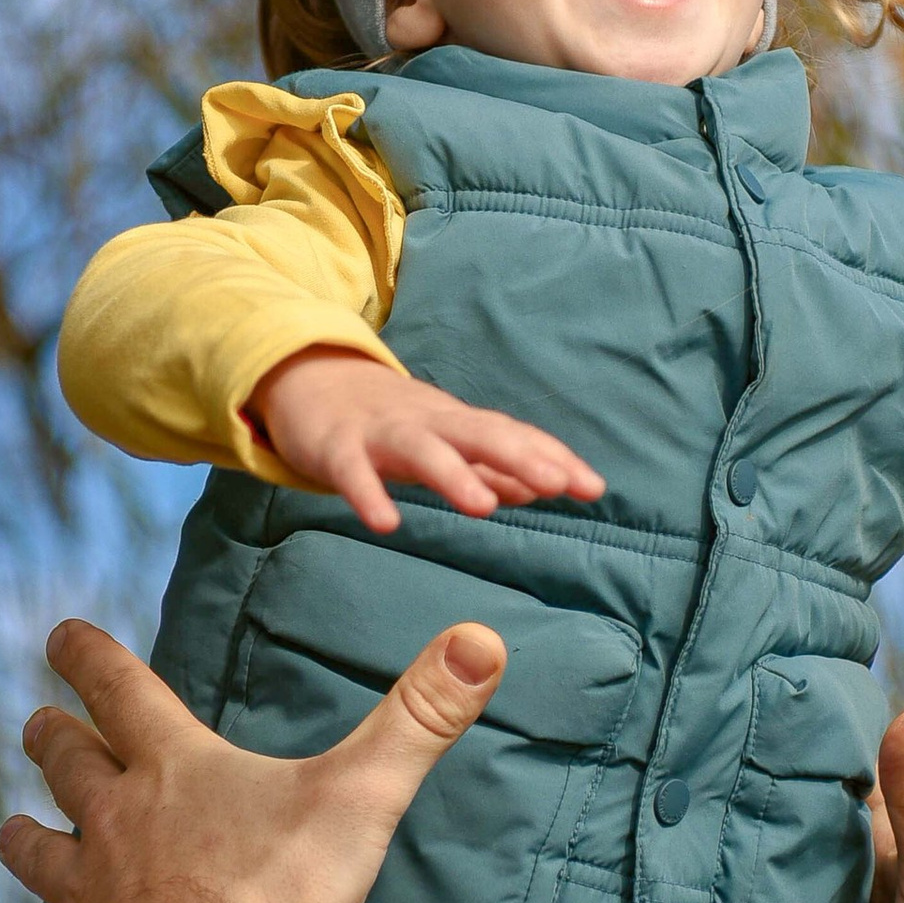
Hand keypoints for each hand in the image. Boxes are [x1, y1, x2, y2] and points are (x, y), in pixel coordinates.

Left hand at [0, 615, 505, 902]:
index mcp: (174, 768)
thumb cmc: (284, 892)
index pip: (120, 690)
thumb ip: (420, 716)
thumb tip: (482, 639)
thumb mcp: (363, 795)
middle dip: (53, 740)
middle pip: (69, 765)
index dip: (89, 656)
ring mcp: (91, 893)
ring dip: (24, 837)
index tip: (58, 632)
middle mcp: (117, 819)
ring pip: (39, 853)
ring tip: (9, 829)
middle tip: (37, 724)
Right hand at [248, 349, 603, 535]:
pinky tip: (386, 523)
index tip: (593, 488)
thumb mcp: (443, 440)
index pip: (512, 437)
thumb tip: (539, 489)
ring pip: (422, 451)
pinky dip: (368, 495)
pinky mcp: (336, 448)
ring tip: (484, 508)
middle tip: (560, 486)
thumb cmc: (389, 422)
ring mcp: (381, 433)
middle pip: (479, 434)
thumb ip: (488, 466)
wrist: (310, 379)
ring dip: (453, 476)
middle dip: (521, 457)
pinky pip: (352, 473)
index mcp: (456, 423)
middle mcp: (427, 422)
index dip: (552, 459)